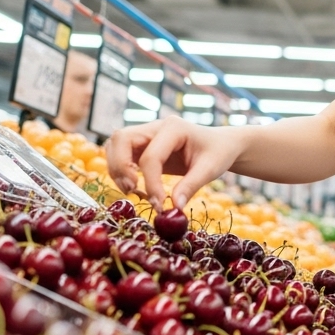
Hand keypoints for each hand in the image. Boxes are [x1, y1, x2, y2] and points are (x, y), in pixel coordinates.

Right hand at [104, 116, 241, 210]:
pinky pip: (120, 154)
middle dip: (120, 167)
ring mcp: (146, 134)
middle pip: (121, 139)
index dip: (151, 183)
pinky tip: (135, 187)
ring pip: (115, 145)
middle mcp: (155, 127)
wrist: (220, 145)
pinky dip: (120, 170)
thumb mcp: (211, 169)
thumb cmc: (218, 153)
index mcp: (174, 128)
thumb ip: (190, 187)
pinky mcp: (141, 145)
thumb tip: (173, 208)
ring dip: (117, 169)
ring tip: (133, 190)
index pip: (151, 156)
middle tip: (133, 190)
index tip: (160, 204)